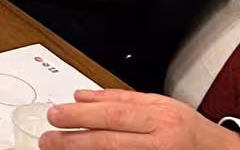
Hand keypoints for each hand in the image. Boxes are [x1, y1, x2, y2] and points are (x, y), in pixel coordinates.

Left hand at [41, 90, 239, 149]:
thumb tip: (81, 96)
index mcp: (161, 118)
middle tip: (48, 139)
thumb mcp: (160, 104)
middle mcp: (161, 142)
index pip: (113, 115)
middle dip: (73, 140)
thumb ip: (119, 98)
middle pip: (109, 142)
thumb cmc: (191, 131)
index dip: (80, 116)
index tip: (55, 115)